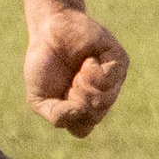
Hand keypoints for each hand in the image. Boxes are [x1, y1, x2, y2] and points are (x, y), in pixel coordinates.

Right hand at [24, 8, 129, 137]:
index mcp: (82, 110)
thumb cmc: (44, 63)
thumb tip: (79, 115)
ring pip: (104, 100)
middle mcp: (100, 98)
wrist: (50, 29)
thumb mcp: (39, 98)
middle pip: (94, 116)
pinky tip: (88, 60)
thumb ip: (56, 116)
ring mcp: (112, 81)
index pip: (82, 129)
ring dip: (84, 86)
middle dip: (76, 100)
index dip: (68, 117)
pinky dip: (93, 71)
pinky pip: (110, 79)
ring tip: (78, 71)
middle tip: (69, 81)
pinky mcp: (119, 62)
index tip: (59, 97)